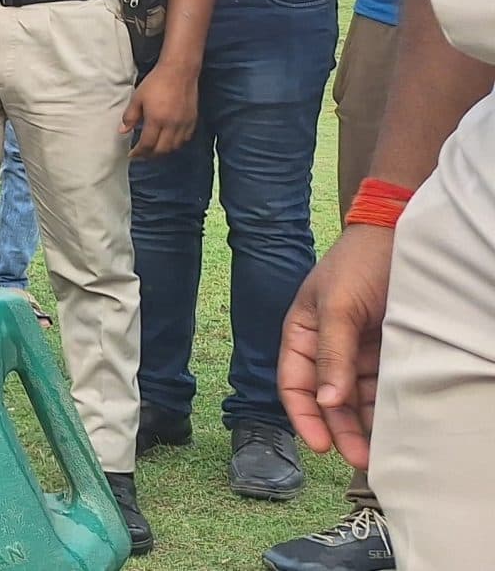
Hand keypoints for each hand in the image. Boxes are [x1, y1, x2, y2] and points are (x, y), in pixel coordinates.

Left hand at [122, 66, 199, 158]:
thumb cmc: (156, 83)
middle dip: (150, 155)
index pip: (147, 144)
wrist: (179, 71)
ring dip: (163, 150)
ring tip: (154, 148)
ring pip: (175, 146)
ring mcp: (184, 123)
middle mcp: (172, 125)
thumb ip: (130, 116)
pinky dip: (176, 143)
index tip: (131, 155)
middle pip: (162, 149)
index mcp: (156, 120)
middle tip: (141, 154)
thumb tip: (123, 131)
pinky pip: (185, 138)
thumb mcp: (137, 98)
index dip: (138, 153)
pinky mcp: (193, 119)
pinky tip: (169, 140)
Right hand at [280, 223, 392, 467]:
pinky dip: (387, 406)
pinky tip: (395, 425)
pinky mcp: (386, 351)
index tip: (320, 445)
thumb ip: (331, 355)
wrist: (400, 236)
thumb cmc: (356, 264)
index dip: (304, 416)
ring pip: (357, 397)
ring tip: (380, 452)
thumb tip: (327, 401)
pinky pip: (383, 385)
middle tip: (360, 460)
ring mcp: (358, 351)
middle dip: (342, 430)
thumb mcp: (336, 307)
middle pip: (329, 399)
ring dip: (366, 424)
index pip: (295, 385)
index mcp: (301, 335)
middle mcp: (327, 348)